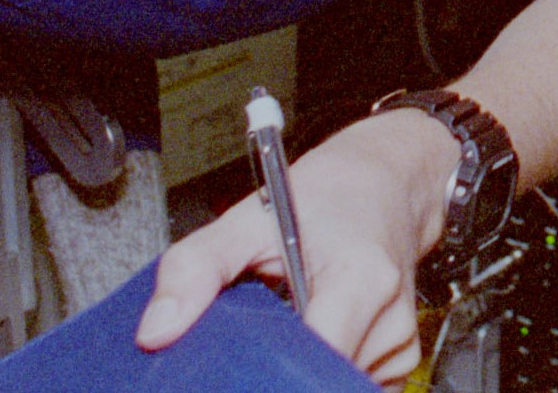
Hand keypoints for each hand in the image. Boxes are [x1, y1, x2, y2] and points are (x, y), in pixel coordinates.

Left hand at [134, 108, 452, 385]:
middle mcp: (390, 320)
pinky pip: (347, 384)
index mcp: (360, 280)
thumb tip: (156, 331)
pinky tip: (316, 333)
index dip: (268, 368)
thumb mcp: (251, 216)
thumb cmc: (329, 197)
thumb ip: (196, 268)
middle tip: (260, 332)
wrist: (387, 184)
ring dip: (298, 366)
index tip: (240, 354)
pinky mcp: (400, 361)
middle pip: (317, 379)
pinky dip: (322, 369)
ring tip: (292, 322)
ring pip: (329, 384)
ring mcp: (399, 346)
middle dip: (276, 368)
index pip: (312, 362)